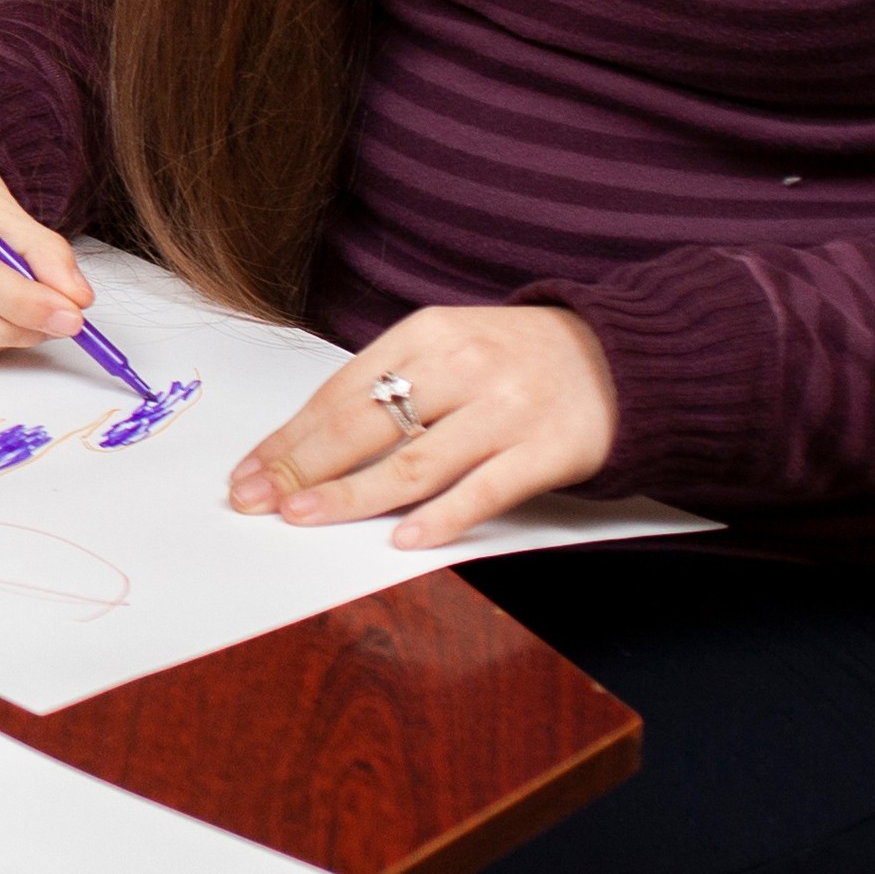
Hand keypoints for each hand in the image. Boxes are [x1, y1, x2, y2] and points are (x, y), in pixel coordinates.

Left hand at [230, 303, 619, 550]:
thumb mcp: (448, 346)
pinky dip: (441, 517)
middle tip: (257, 501)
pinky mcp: (548, 449)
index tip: (248, 472)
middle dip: (301, 467)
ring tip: (303, 518)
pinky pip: (485, 489)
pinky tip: (402, 539)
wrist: (627, 356)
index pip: (339, 392)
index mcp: (427, 334)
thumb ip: (388, 384)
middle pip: (365, 424)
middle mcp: (464, 366)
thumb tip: (306, 444)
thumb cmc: (517, 358)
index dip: (289, 437)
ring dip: (351, 495)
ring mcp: (507, 409)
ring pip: (415, 461)